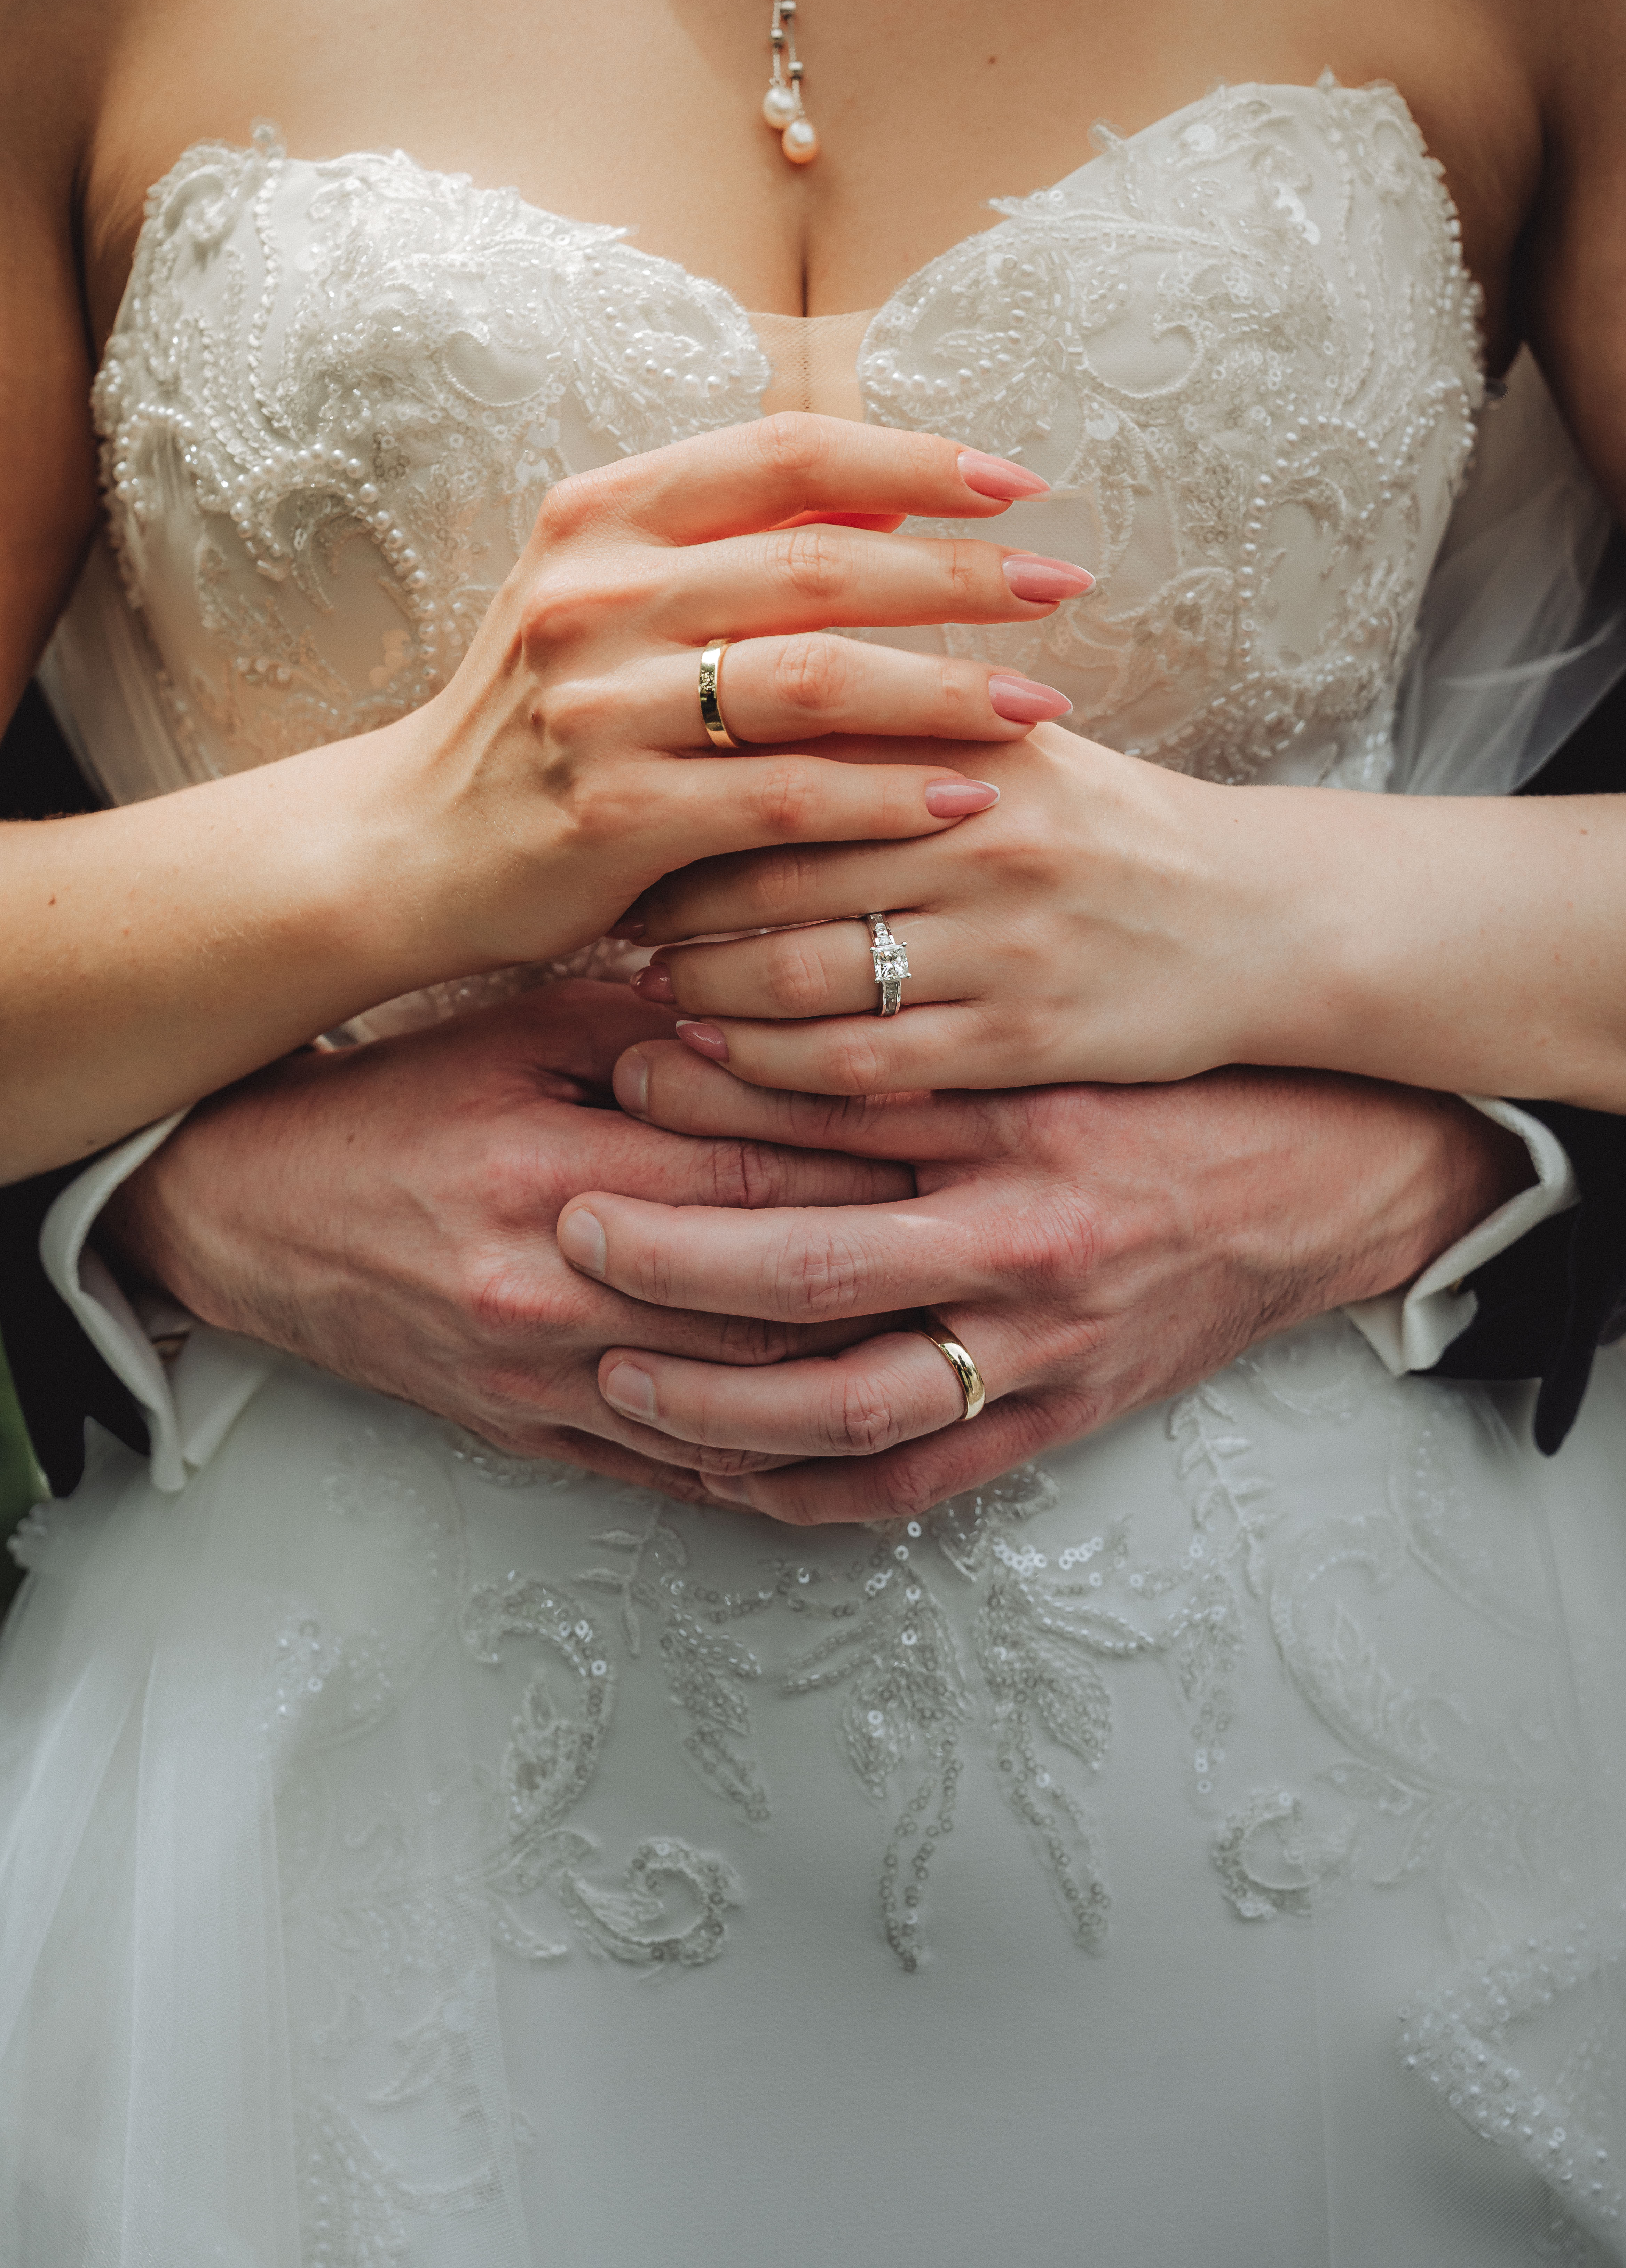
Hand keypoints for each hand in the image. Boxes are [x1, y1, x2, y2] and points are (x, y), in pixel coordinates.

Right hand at [0, 418, 1091, 1180]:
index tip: (1019, 487)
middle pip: (820, 563)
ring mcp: (599, 705)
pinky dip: (882, 799)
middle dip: (960, 577)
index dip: (913, 460)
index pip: (784, 454)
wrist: (406, 850)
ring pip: (813, 680)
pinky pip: (781, 799)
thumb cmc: (538, 724)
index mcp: (602, 518)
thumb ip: (728, 547)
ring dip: (944, 691)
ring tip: (1044, 707)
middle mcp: (596, 594)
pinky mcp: (613, 816)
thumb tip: (885, 499)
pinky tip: (964, 800)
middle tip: (1066, 590)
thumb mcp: (605, 602)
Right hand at [99, 982, 914, 1501]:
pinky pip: (681, 1472)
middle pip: (772, 1299)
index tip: (967, 1139)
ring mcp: (545, 1384)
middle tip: (995, 1237)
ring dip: (854, 1370)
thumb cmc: (390, 1106)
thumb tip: (785, 1007)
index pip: (757, 1179)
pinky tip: (854, 1427)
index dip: (873, 1161)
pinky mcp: (535, 1438)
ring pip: (744, 1398)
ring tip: (956, 1331)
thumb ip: (654, 1020)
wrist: (254, 1217)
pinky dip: (772, 1456)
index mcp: (553, 1174)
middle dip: (893, 1270)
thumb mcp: (514, 1029)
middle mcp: (555, 1294)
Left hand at [554, 1042, 1534, 1522]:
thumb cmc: (1179, 1086)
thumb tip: (753, 999)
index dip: (704, 1095)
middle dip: (671, 1258)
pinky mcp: (1057, 1422)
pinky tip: (719, 1472)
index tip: (611, 1074)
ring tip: (614, 1371)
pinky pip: (911, 1482)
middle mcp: (1027, 1236)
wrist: (1331, 1181)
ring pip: (845, 1400)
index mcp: (1022, 1114)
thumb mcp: (1057, 1025)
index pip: (831, 1110)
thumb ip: (919, 1019)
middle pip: (810, 1267)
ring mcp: (1043, 1347)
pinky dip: (807, 1489)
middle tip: (569, 1230)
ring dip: (714, 1399)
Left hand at [621, 720, 1268, 1093]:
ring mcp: (1005, 950)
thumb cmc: (1110, 830)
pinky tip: (714, 1048)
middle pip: (771, 869)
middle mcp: (986, 842)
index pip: (791, 755)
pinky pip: (858, 1062)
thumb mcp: (1018, 743)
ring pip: (799, 974)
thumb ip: (899, 712)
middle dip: (669, 897)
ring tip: (652, 984)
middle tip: (610, 908)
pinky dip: (766, 1061)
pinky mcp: (1023, 1044)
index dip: (688, 785)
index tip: (628, 803)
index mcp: (976, 749)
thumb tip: (757, 671)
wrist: (1262, 921)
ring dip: (702, 985)